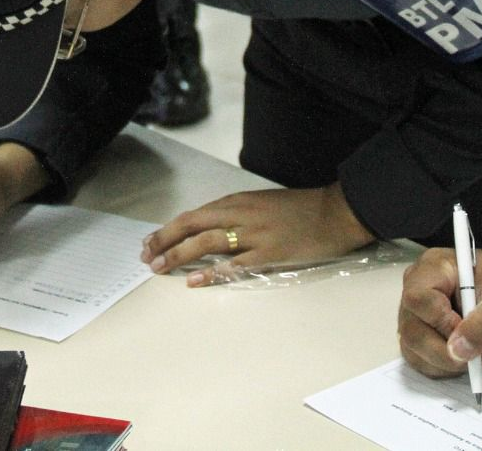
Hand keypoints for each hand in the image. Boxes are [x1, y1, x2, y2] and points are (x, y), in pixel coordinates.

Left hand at [140, 184, 374, 285]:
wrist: (335, 212)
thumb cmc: (300, 209)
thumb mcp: (262, 204)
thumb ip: (237, 215)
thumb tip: (209, 231)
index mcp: (238, 202)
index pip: (193, 215)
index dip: (168, 229)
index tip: (150, 242)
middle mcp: (241, 214)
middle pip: (192, 224)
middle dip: (164, 240)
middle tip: (146, 256)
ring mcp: (255, 234)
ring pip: (206, 241)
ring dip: (179, 255)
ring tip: (160, 268)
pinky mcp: (270, 253)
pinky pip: (234, 264)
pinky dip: (211, 272)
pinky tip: (194, 280)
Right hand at [397, 246, 481, 377]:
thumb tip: (457, 352)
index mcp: (433, 268)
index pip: (418, 299)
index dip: (441, 323)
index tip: (469, 335)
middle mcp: (416, 289)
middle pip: (411, 329)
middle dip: (444, 351)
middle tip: (478, 356)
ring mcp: (414, 314)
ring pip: (413, 349)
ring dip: (445, 362)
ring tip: (477, 353)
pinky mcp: (419, 336)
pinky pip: (419, 360)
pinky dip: (443, 368)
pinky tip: (466, 357)